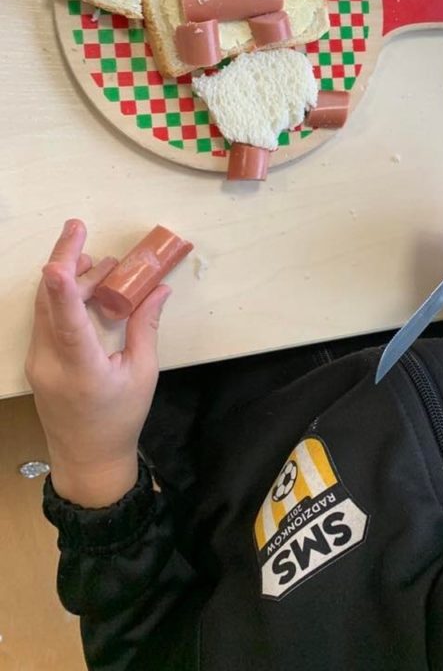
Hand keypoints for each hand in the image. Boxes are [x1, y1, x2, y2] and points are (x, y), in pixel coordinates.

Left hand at [25, 220, 169, 506]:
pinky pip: (46, 320)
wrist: (88, 459)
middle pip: (48, 301)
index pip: (66, 322)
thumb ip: (146, 326)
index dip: (62, 289)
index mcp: (80, 368)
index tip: (58, 261)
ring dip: (68, 279)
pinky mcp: (37, 360)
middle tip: (80, 229)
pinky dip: (64, 298)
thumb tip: (159, 288)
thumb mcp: (142, 373)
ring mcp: (37, 360)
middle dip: (65, 261)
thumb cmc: (120, 419)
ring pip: (45, 307)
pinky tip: (89, 288)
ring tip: (99, 261)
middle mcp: (49, 361)